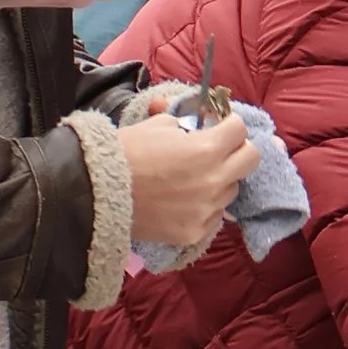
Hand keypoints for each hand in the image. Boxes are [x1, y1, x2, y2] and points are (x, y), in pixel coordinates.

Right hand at [119, 108, 258, 261]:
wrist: (95, 194)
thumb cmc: (125, 153)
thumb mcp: (158, 125)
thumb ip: (188, 121)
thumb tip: (204, 116)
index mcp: (206, 149)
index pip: (240, 129)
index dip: (227, 124)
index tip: (217, 126)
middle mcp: (213, 181)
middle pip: (251, 159)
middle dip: (237, 149)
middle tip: (217, 149)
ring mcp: (206, 210)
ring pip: (232, 188)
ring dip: (220, 179)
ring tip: (191, 178)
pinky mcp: (195, 232)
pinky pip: (214, 214)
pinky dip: (205, 205)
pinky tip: (181, 200)